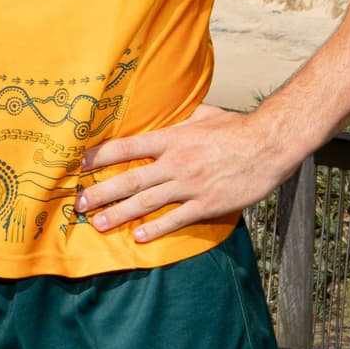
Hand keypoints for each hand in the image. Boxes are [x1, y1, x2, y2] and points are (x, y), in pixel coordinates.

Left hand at [77, 105, 295, 241]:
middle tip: (78, 204)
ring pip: (147, 202)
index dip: (100, 157)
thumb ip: (179, 118)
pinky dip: (156, 228)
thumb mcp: (203, 115)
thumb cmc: (237, 127)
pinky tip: (139, 237)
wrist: (271, 143)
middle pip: (129, 179)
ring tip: (98, 224)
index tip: (79, 166)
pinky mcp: (208, 203)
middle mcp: (176, 162)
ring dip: (119, 214)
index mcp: (172, 138)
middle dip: (100, 193)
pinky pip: (176, 218)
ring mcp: (191, 184)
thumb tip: (164, 111)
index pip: (126, 147)